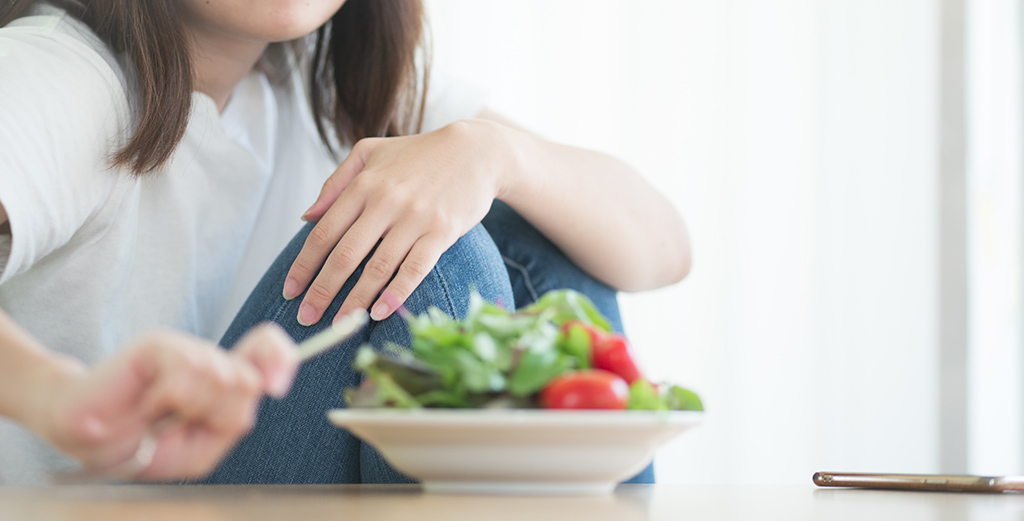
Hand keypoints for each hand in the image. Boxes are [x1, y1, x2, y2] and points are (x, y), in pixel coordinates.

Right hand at [27, 324, 297, 480]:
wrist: (90, 444)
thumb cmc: (145, 446)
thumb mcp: (202, 447)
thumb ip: (236, 418)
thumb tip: (259, 383)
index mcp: (223, 378)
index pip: (268, 348)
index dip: (283, 359)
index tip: (278, 387)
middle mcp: (208, 357)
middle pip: (248, 377)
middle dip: (221, 414)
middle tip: (182, 425)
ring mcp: (184, 347)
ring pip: (219, 377)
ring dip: (189, 410)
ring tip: (160, 416)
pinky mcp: (158, 344)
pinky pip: (186, 372)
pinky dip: (166, 401)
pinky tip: (147, 405)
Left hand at [284, 120, 511, 324]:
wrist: (476, 151)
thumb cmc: (419, 154)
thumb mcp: (370, 152)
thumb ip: (336, 183)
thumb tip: (307, 217)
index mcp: (364, 184)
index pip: (324, 232)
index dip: (303, 265)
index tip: (290, 289)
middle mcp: (386, 202)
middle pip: (345, 255)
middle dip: (322, 291)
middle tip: (307, 316)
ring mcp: (415, 218)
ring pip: (378, 268)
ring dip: (356, 300)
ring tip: (341, 323)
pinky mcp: (442, 232)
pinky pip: (415, 269)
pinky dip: (396, 294)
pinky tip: (381, 312)